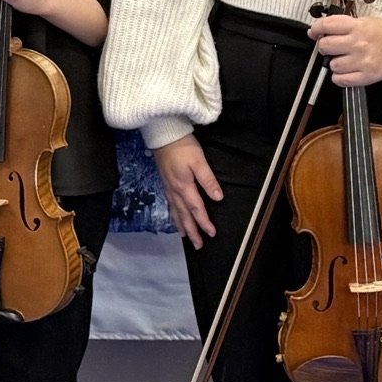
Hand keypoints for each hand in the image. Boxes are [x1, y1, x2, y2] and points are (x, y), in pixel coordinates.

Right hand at [154, 134, 221, 248]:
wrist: (163, 135)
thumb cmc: (183, 147)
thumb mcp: (199, 161)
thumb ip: (208, 180)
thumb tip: (218, 198)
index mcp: (184, 187)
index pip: (196, 209)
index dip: (204, 223)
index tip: (211, 234)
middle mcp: (175, 191)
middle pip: (184, 216)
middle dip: (192, 231)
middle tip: (198, 245)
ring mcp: (168, 188)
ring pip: (176, 212)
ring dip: (181, 226)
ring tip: (186, 237)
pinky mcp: (165, 183)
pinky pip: (170, 205)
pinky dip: (173, 215)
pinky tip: (175, 217)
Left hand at [308, 13, 381, 88]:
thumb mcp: (363, 21)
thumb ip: (342, 25)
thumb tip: (318, 31)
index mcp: (357, 27)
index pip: (326, 26)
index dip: (316, 29)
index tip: (314, 32)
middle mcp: (358, 43)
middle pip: (325, 46)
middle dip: (325, 47)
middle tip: (332, 47)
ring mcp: (362, 61)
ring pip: (332, 65)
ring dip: (334, 63)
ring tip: (345, 59)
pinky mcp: (367, 76)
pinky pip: (341, 80)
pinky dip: (339, 77)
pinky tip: (346, 70)